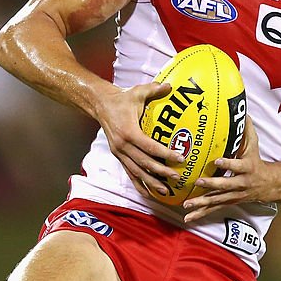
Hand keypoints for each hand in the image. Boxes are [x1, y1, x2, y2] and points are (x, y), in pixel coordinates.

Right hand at [96, 81, 184, 198]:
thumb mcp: (138, 92)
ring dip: (151, 183)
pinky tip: (149, 194)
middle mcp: (122, 146)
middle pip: (144, 163)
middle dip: (161, 172)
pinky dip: (139, 185)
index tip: (180, 158)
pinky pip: (129, 174)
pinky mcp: (118, 157)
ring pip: (136, 172)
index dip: (165, 154)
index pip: (149, 146)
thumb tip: (171, 86)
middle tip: (177, 177)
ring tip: (166, 191)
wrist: (100, 105)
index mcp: (128, 132)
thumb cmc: (122, 99)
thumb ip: (154, 89)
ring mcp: (119, 153)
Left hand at [182, 116, 274, 222]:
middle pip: (224, 185)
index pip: (236, 165)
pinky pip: (212, 209)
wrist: (268, 185)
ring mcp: (233, 195)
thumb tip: (241, 110)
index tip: (216, 160)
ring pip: (216, 201)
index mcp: (246, 168)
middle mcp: (240, 184)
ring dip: (201, 203)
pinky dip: (199, 214)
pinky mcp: (227, 202)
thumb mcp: (254, 144)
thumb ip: (246, 129)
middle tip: (197, 181)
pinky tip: (187, 218)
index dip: (227, 163)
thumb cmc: (256, 160)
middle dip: (211, 184)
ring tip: (187, 205)